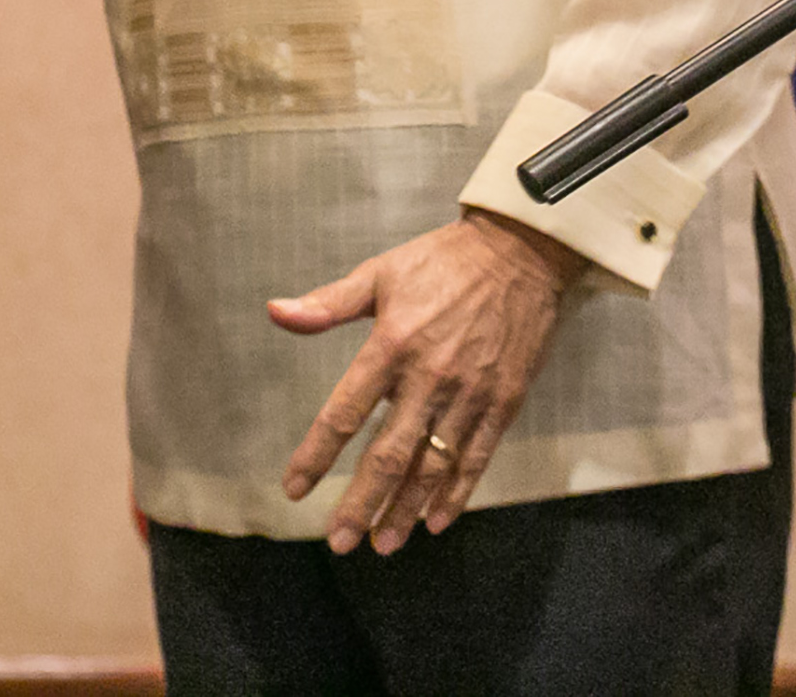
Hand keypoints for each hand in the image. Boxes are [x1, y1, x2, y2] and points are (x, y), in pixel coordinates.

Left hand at [267, 209, 584, 553]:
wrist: (520, 252)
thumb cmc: (441, 262)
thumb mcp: (380, 273)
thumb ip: (328, 303)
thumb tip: (275, 312)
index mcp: (391, 345)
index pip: (345, 412)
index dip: (316, 454)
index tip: (294, 487)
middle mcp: (429, 377)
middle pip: (389, 454)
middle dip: (362, 503)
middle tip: (340, 541)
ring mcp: (470, 394)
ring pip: (433, 466)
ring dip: (406, 509)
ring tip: (384, 543)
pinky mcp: (504, 401)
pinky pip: (476, 457)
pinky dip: (456, 493)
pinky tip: (436, 520)